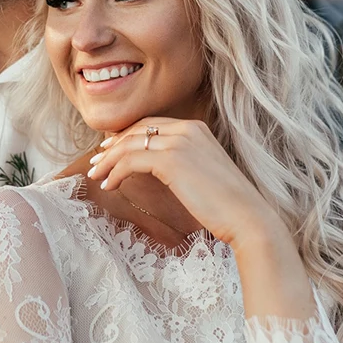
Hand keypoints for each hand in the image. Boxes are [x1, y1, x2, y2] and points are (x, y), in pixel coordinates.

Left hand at [88, 117, 279, 248]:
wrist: (246, 216)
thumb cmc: (226, 205)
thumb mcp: (202, 175)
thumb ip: (181, 165)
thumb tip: (155, 169)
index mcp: (196, 129)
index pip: (151, 126)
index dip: (127, 137)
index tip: (110, 152)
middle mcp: (187, 129)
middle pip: (137, 130)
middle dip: (113, 146)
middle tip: (96, 163)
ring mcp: (179, 141)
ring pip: (130, 144)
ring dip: (108, 160)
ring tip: (96, 176)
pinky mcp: (171, 160)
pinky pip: (131, 160)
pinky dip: (115, 171)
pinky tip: (109, 185)